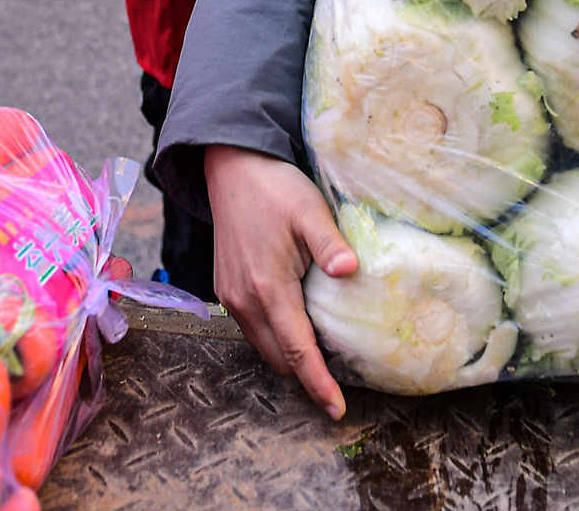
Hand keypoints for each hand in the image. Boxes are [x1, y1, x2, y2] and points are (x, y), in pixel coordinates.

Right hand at [206, 145, 357, 419]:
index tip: (338, 410)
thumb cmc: (276, 189)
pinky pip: (253, 328)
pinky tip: (299, 320)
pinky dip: (276, 335)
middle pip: (279, 357)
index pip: (297, 350)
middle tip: (344, 370)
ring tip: (325, 346)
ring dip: (290, 353)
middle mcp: (244, 300)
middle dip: (308, 371)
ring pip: (264, 346)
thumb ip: (330, 244)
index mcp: (268, 287)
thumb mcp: (310, 210)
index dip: (318, 383)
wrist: (232, 169)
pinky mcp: (226, 290)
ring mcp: (231, 297)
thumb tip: (352, 271)